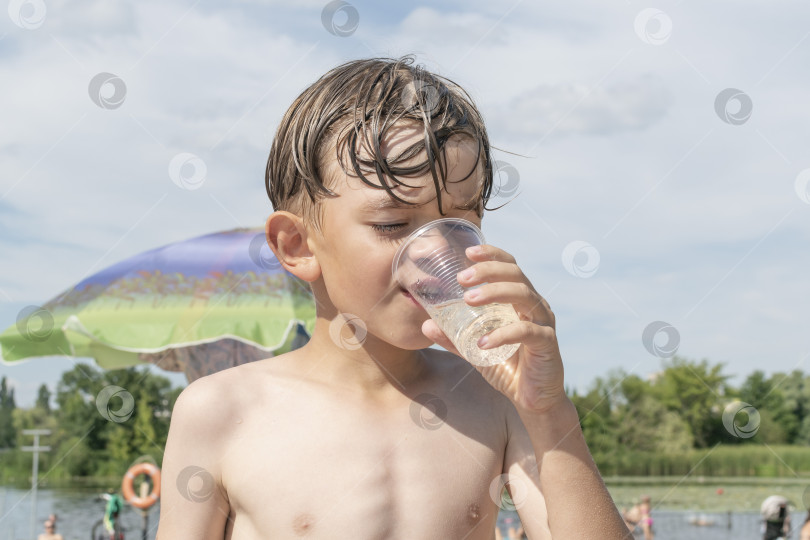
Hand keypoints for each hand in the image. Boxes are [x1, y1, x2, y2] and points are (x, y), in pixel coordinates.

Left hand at [421, 244, 565, 412]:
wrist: (533, 400)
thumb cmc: (508, 368)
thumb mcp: (475, 350)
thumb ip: (453, 338)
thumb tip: (426, 324)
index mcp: (520, 300)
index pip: (510, 266)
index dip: (492, 255)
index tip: (468, 252)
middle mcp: (535, 305)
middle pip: (516, 274)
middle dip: (488, 271)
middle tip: (461, 279)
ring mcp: (544, 322)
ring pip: (524, 295)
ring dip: (495, 292)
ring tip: (469, 299)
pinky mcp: (548, 343)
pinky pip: (526, 331)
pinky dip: (502, 334)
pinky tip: (482, 342)